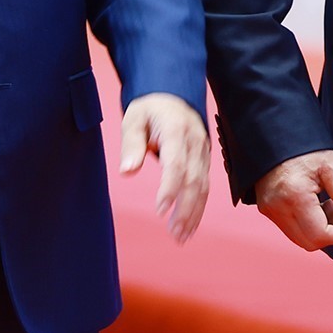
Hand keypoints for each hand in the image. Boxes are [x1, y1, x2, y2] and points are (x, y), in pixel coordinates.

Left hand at [119, 93, 209, 243]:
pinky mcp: (204, 160)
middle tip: (174, 233)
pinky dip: (199, 207)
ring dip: (194, 213)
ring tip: (180, 236)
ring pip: (203, 186)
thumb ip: (131, 144)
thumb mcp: (134, 118)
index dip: (170, 188)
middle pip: (194, 180)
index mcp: (176, 130)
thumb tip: (127, 171)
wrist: (173, 95)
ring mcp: (203, 151)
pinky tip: (189, 225)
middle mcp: (195, 142)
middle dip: (185, 209)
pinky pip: (205, 186)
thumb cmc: (150, 109)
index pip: (177, 163)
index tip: (160, 210)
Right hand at [252, 149, 332, 250]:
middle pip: (310, 243)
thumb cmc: (306, 148)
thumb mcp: (332, 167)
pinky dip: (307, 224)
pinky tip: (314, 204)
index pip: (321, 235)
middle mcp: (277, 208)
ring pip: (300, 239)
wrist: (276, 135)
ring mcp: (269, 210)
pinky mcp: (267, 209)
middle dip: (331, 233)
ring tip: (327, 203)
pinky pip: (291, 230)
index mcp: (295, 196)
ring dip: (319, 230)